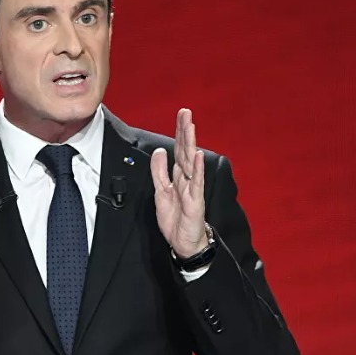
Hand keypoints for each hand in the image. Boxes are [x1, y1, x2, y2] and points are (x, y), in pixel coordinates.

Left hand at [150, 108, 206, 258]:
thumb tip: (160, 150)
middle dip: (185, 131)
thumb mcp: (160, 192)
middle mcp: (188, 179)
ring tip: (190, 126)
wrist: (183, 242)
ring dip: (190, 143)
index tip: (181, 115)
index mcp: (179, 176)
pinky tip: (196, 155)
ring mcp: (193, 189)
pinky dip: (196, 169)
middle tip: (185, 112)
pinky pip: (196, 183)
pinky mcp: (195, 201)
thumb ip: (159, 171)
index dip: (179, 132)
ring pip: (190, 162)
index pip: (179, 149)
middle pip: (185, 150)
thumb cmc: (175, 218)